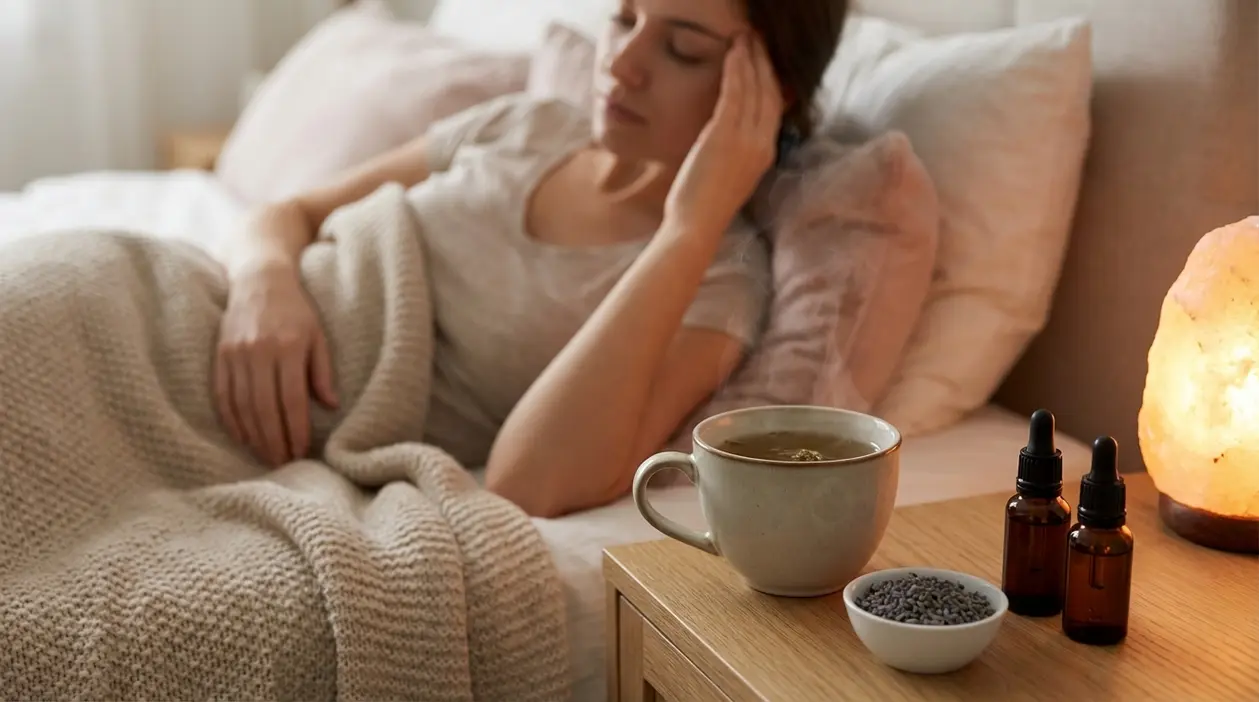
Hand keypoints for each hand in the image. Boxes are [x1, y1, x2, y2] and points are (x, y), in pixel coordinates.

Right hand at [214, 265, 337, 465]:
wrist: (259, 279)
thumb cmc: (296, 310)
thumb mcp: (318, 336)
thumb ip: (322, 371)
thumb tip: (332, 406)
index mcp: (287, 347)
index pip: (291, 399)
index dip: (296, 429)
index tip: (302, 450)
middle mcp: (258, 351)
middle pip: (264, 408)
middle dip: (274, 440)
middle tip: (283, 462)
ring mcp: (235, 354)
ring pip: (242, 406)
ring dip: (254, 436)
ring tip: (266, 455)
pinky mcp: (219, 355)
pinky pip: (223, 395)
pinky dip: (232, 420)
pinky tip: (243, 437)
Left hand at [665, 32, 784, 233]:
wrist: (697, 225)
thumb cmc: (706, 206)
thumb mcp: (732, 175)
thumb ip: (740, 152)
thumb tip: (734, 132)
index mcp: (766, 154)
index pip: (776, 108)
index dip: (773, 80)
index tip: (766, 60)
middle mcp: (762, 144)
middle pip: (770, 92)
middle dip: (764, 62)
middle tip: (757, 40)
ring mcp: (745, 139)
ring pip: (754, 88)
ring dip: (749, 59)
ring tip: (744, 39)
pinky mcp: (724, 135)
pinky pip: (734, 94)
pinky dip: (734, 70)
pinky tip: (732, 54)